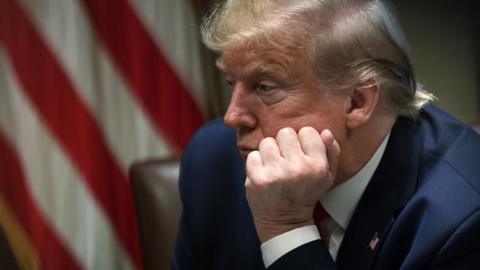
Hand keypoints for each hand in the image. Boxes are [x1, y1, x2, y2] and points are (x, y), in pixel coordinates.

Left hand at [245, 127, 340, 242]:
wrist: (285, 221)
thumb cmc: (306, 194)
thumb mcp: (328, 176)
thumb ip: (332, 152)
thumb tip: (325, 132)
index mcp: (318, 166)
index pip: (307, 131)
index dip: (303, 141)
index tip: (301, 153)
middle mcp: (297, 168)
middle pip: (285, 133)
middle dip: (284, 144)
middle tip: (285, 159)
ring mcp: (276, 173)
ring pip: (267, 142)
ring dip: (269, 152)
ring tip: (274, 166)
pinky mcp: (257, 178)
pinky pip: (253, 155)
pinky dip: (256, 163)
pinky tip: (264, 174)